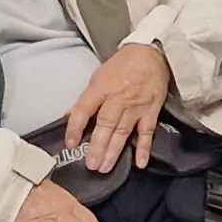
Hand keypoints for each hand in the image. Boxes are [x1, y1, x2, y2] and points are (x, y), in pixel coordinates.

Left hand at [61, 44, 172, 173]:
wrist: (151, 54)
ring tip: (105, 167)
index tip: (70, 144)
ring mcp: (136, 106)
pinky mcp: (151, 111)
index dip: (75, 127)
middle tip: (91, 165)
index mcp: (101, 89)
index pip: (84, 110)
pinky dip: (144, 148)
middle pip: (106, 125)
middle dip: (97, 146)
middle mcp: (117, 99)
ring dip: (114, 151)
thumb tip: (70, 115)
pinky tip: (139, 163)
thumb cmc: (122, 65)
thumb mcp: (98, 76)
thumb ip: (86, 99)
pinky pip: (147, 132)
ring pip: (123, 132)